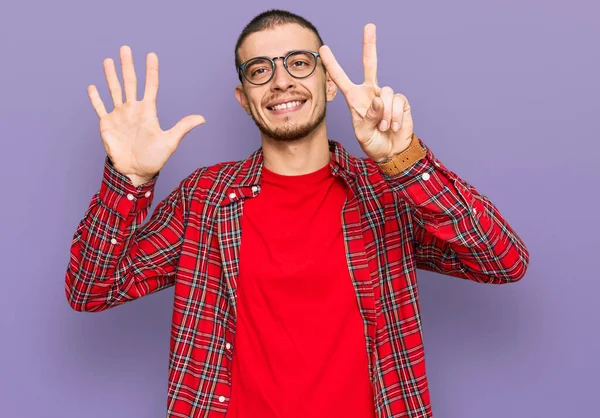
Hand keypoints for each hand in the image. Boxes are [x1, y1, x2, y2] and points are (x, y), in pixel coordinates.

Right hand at [87, 46, 205, 184]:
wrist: (136, 172)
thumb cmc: (154, 159)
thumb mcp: (170, 142)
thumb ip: (182, 127)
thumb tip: (202, 118)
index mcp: (148, 111)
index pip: (150, 86)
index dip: (151, 71)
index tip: (151, 55)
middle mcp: (133, 109)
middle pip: (130, 82)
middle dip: (127, 66)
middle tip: (125, 48)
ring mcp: (119, 115)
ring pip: (114, 90)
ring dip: (111, 76)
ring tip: (108, 60)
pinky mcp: (107, 124)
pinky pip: (100, 108)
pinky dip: (95, 98)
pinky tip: (93, 86)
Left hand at [319, 24, 413, 162]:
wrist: (391, 151)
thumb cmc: (373, 142)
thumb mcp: (363, 133)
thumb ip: (368, 117)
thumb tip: (377, 100)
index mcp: (355, 98)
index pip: (341, 79)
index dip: (333, 64)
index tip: (323, 49)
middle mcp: (370, 92)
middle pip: (370, 64)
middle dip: (369, 45)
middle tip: (369, 27)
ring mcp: (385, 95)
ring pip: (385, 93)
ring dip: (384, 114)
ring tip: (383, 127)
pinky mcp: (400, 101)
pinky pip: (397, 101)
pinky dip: (395, 116)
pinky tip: (393, 126)